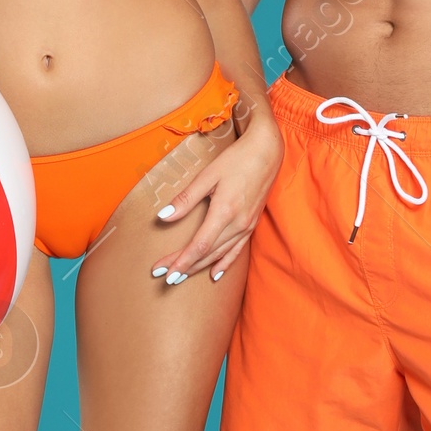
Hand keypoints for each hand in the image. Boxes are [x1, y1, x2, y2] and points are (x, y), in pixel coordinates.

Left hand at [150, 111, 282, 282]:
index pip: (199, 246)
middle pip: (207, 254)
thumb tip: (163, 216)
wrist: (267, 152)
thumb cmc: (236, 159)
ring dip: (199, 267)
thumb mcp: (208, 175)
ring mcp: (247, 226)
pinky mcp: (251, 224)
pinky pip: (236, 250)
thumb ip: (186, 199)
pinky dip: (224, 263)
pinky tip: (215, 274)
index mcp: (225, 211)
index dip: (180, 261)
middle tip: (164, 278)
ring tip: (181, 277)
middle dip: (185, 267)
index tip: (164, 272)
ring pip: (220, 254)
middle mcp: (238, 224)